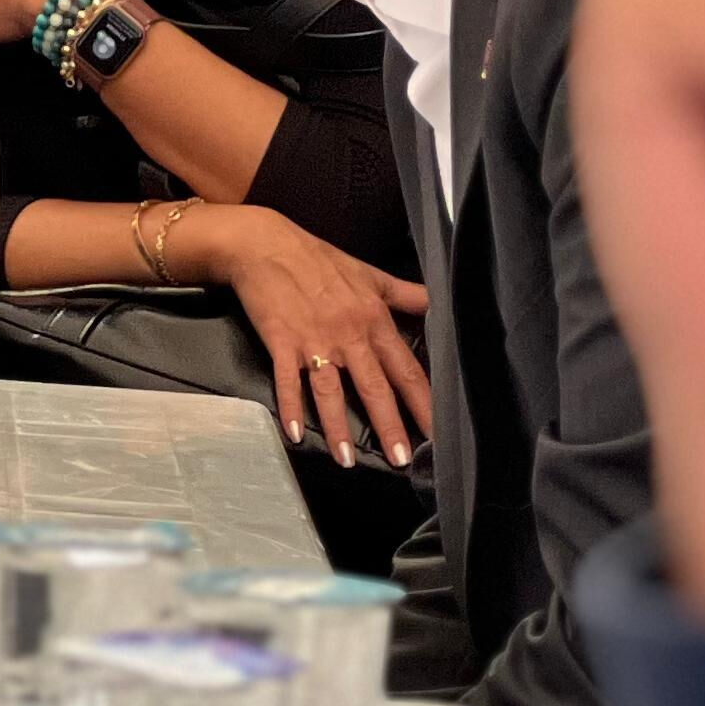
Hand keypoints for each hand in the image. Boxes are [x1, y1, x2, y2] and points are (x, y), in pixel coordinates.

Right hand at [186, 202, 433, 470]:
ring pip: (331, 391)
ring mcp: (314, 340)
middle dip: (390, 425)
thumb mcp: (370, 274)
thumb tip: (439, 304)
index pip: (406, 368)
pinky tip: (295, 433)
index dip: (424, 401)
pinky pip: (287, 380)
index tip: (438, 431)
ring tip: (347, 460)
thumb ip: (406, 295)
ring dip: (339, 427)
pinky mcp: (281, 341)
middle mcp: (348, 334)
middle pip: (375, 386)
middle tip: (404, 459)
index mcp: (374, 319)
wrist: (265, 245)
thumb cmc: (317, 259)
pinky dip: (291, 406)